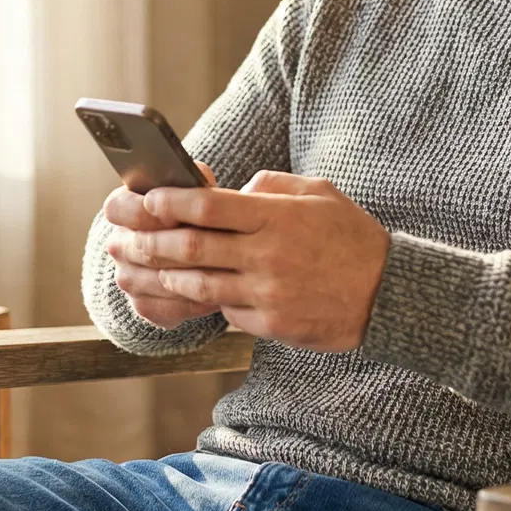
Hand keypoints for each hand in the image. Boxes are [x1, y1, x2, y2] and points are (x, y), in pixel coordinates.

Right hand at [102, 163, 221, 328]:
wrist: (192, 250)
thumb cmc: (194, 213)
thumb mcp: (197, 190)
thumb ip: (200, 182)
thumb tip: (224, 179)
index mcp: (123, 207)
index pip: (118, 208)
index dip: (143, 212)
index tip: (173, 214)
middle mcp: (120, 244)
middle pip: (138, 248)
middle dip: (176, 248)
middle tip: (211, 248)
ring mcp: (128, 277)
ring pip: (152, 281)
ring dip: (187, 278)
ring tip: (223, 274)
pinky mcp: (143, 305)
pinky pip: (163, 308)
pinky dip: (190, 303)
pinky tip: (216, 297)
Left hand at [106, 171, 390, 352]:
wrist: (389, 294)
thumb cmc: (352, 238)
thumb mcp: (320, 194)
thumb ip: (273, 186)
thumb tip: (234, 190)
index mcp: (277, 217)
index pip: (208, 206)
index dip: (170, 203)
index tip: (146, 201)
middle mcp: (267, 255)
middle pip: (192, 247)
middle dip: (149, 243)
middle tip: (120, 240)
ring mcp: (268, 292)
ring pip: (198, 285)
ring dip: (159, 278)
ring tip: (132, 272)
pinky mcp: (272, 324)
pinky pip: (225, 312)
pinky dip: (205, 302)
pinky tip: (182, 295)